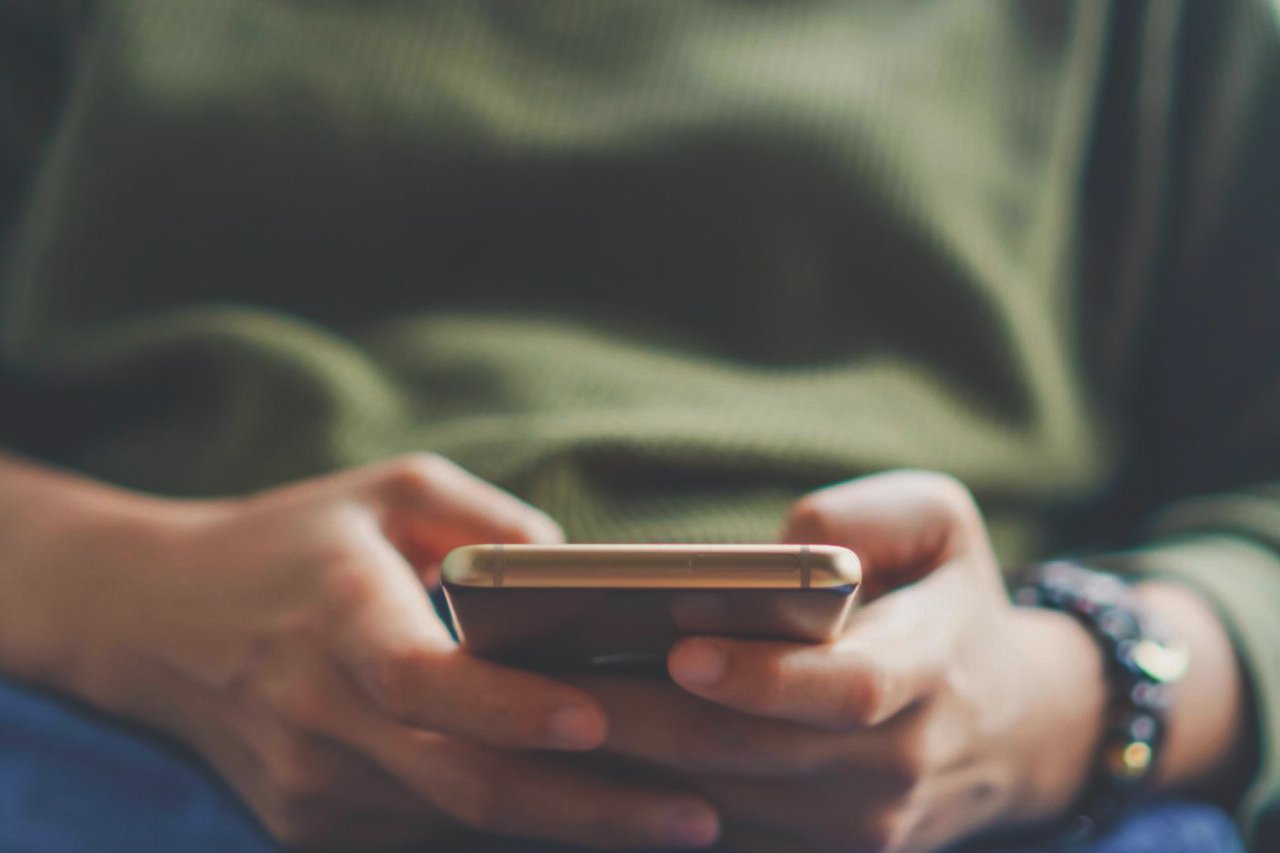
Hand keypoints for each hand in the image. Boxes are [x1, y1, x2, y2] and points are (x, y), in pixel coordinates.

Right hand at [44, 454, 718, 849]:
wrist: (154, 619)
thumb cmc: (293, 540)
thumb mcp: (389, 490)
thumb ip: (488, 519)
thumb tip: (577, 573)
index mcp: (338, 619)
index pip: (425, 682)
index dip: (511, 709)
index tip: (598, 720)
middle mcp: (320, 715)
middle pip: (464, 781)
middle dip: (589, 809)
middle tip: (698, 815)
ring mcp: (311, 784)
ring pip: (457, 820)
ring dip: (568, 824)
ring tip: (675, 818)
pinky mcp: (310, 823)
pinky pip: (427, 829)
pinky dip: (508, 825)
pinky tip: (583, 814)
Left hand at [583, 471, 1105, 851]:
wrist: (1012, 725)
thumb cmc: (949, 598)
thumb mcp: (941, 523)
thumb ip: (869, 516)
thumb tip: (774, 549)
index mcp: (930, 669)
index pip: (847, 688)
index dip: (763, 673)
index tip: (677, 644)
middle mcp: (898, 763)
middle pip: (756, 754)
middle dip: (644, 720)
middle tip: (549, 680)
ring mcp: (863, 827)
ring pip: (725, 806)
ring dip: (627, 767)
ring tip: (542, 714)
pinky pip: (724, 841)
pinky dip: (648, 808)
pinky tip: (580, 762)